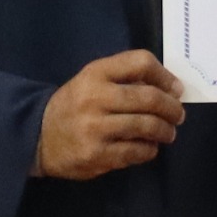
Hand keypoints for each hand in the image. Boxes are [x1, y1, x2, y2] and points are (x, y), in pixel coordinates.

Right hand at [38, 50, 184, 178]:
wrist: (38, 137)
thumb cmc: (74, 105)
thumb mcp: (92, 81)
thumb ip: (124, 79)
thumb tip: (170, 88)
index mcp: (95, 74)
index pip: (140, 62)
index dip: (165, 75)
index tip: (176, 89)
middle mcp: (95, 97)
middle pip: (149, 98)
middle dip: (172, 108)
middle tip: (178, 115)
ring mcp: (95, 128)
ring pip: (146, 126)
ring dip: (165, 131)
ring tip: (168, 133)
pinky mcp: (96, 154)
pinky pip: (136, 151)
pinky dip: (149, 149)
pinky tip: (148, 147)